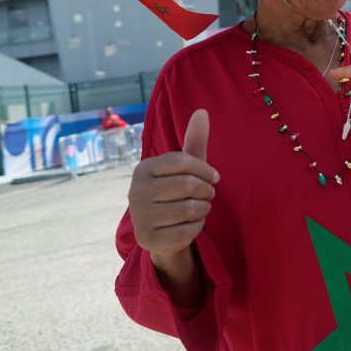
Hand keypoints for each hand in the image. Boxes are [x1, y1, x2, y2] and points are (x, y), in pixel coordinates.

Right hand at [127, 109, 218, 259]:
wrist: (163, 231)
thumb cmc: (177, 193)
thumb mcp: (185, 168)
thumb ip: (194, 141)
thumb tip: (202, 112)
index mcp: (143, 169)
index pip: (182, 161)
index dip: (205, 170)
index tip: (215, 178)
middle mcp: (135, 191)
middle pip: (188, 185)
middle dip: (207, 191)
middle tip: (209, 195)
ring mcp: (139, 216)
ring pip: (190, 208)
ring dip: (204, 209)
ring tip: (201, 208)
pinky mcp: (147, 239)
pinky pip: (187, 230)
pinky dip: (197, 227)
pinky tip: (192, 225)